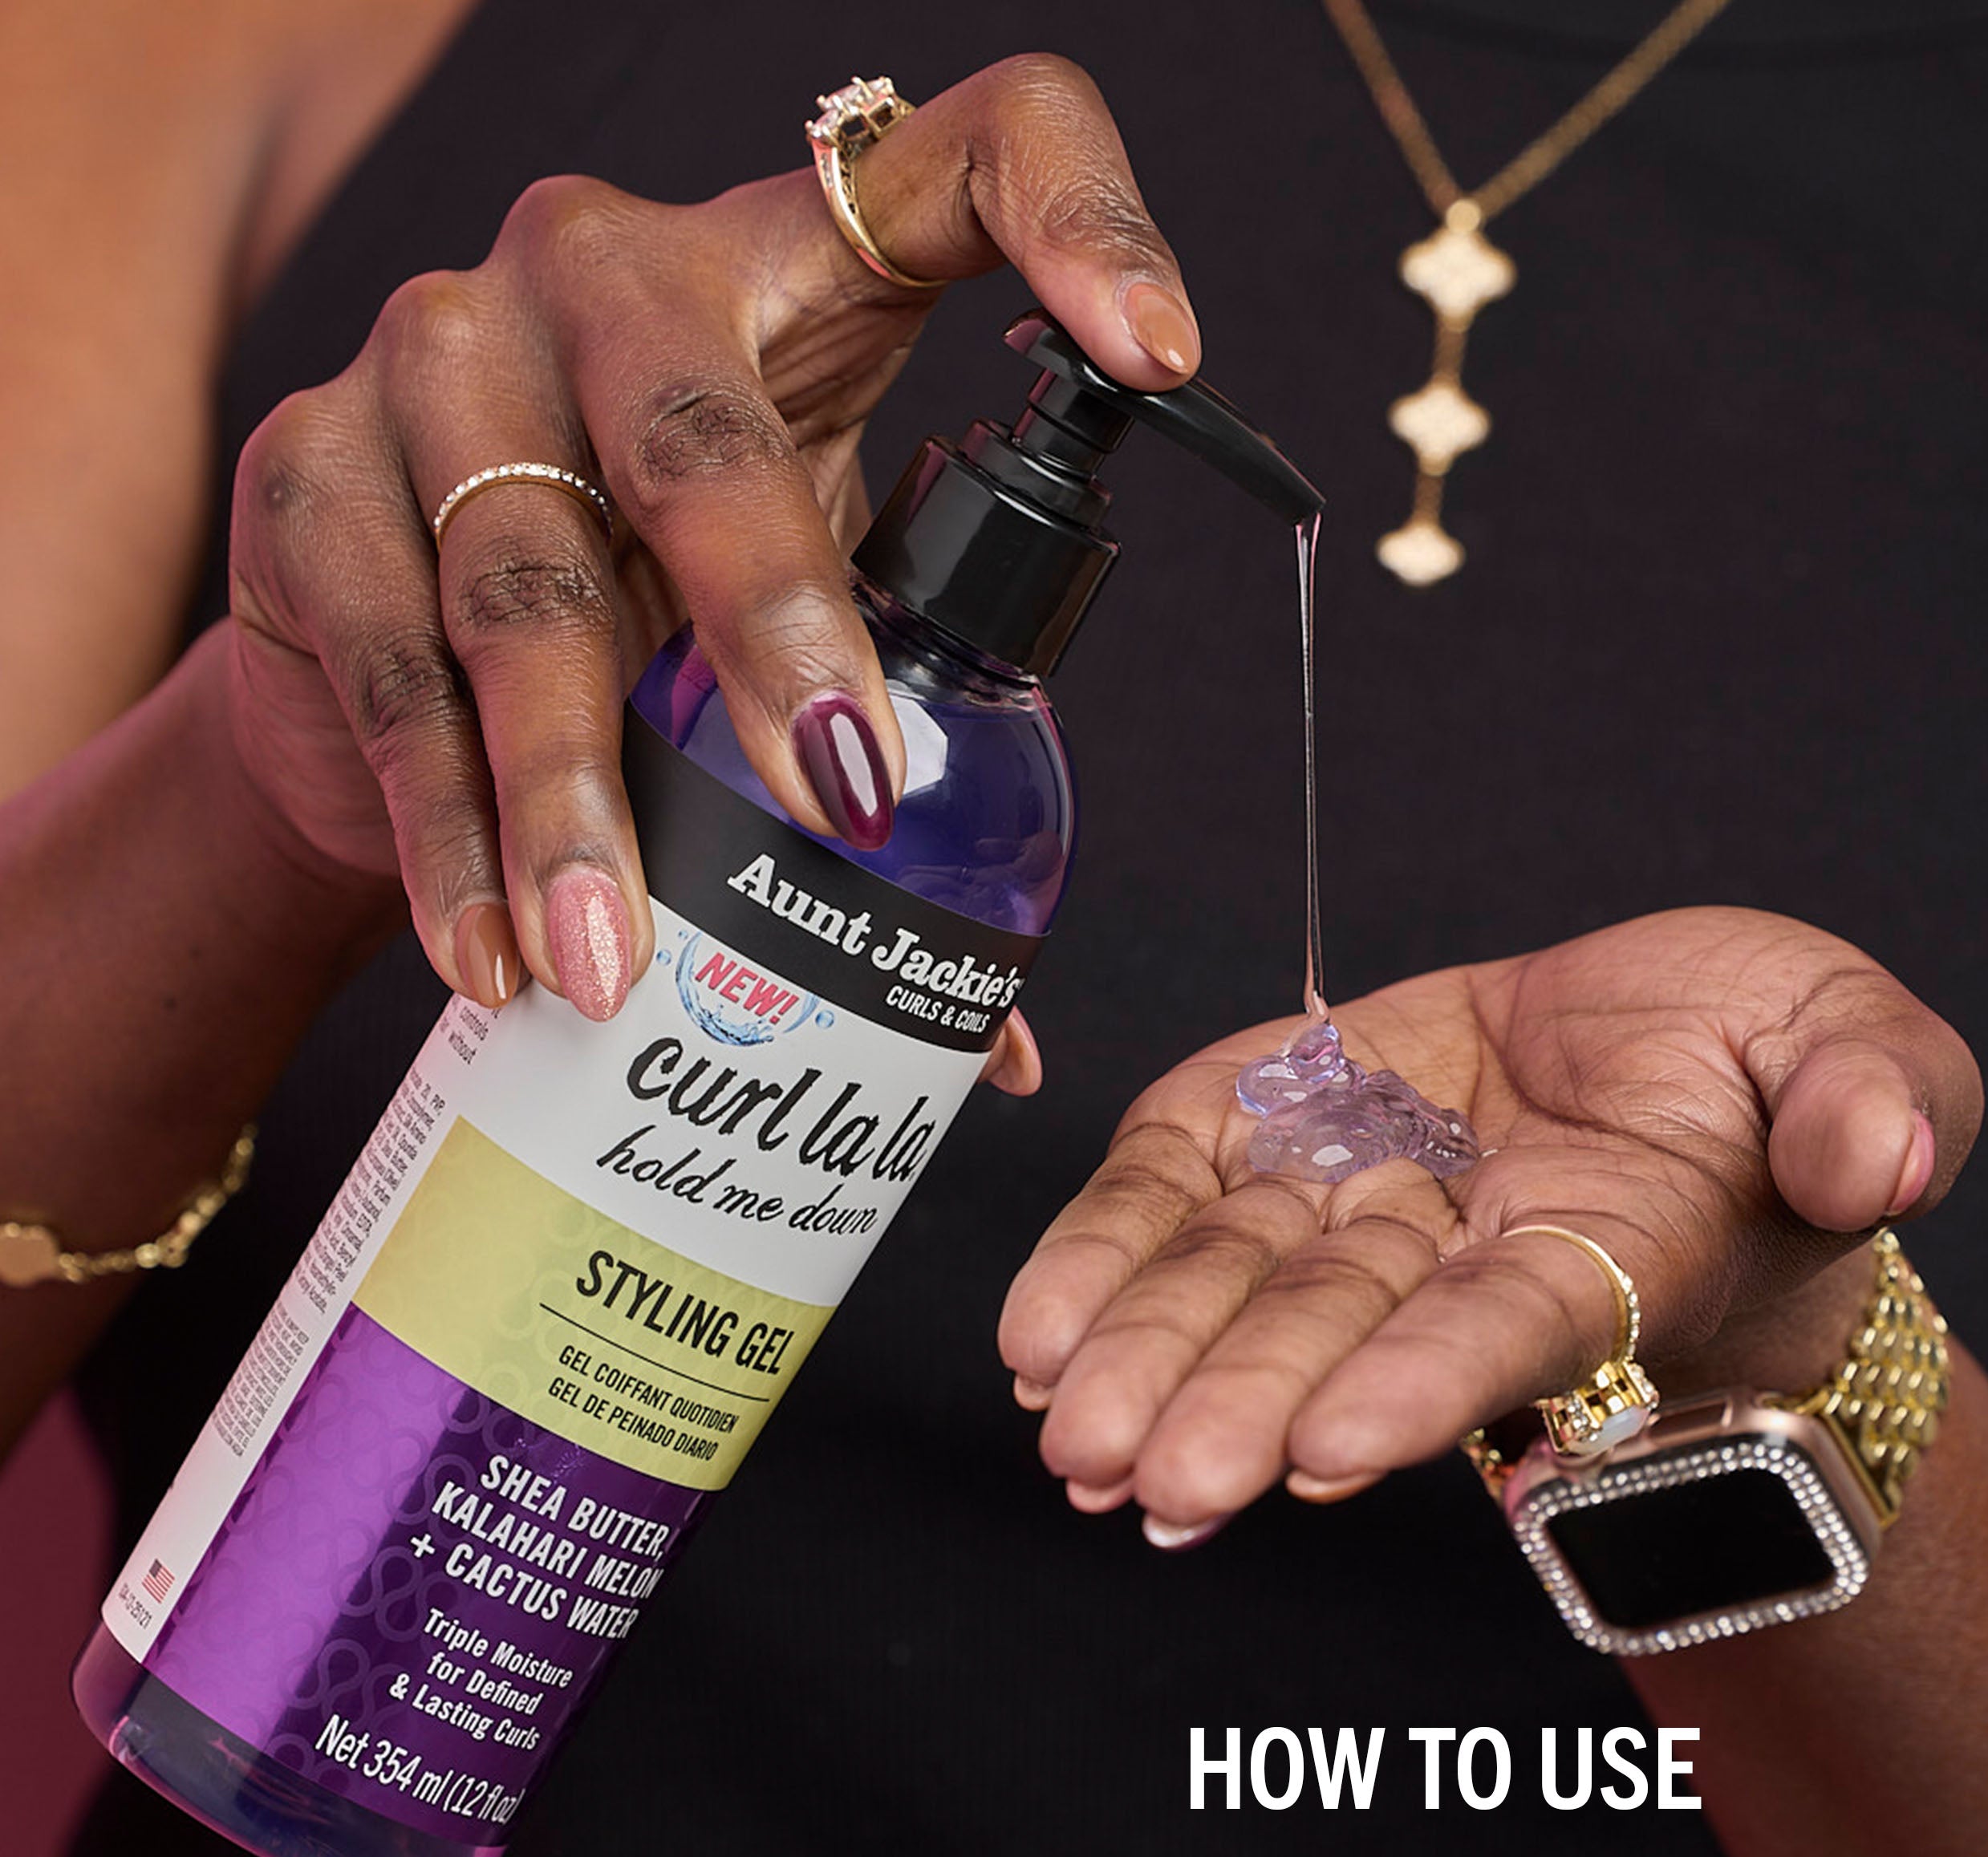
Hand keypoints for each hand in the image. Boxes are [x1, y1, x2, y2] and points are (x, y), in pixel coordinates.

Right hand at [215, 55, 1198, 1024]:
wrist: (388, 638)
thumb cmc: (645, 610)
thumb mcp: (786, 620)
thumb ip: (895, 766)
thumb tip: (996, 1038)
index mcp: (787, 275)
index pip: (954, 164)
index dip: (1073, 220)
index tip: (1159, 357)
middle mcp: (603, 274)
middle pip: (699, 429)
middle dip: (774, 626)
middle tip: (843, 802)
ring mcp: (438, 357)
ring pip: (522, 581)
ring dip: (576, 798)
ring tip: (617, 968)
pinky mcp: (304, 470)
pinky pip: (393, 674)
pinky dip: (448, 834)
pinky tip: (493, 958)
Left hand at [998, 909, 1980, 1532]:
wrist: (1662, 1063)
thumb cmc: (1773, 1081)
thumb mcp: (1872, 1052)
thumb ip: (1881, 1098)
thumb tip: (1872, 1158)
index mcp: (1611, 1249)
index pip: (1510, 1326)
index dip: (1428, 1382)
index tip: (1338, 1450)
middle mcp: (1461, 1249)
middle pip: (1344, 1333)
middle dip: (1247, 1401)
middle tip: (1156, 1480)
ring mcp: (1359, 1192)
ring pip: (1243, 1281)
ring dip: (1154, 1356)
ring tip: (1069, 1427)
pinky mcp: (1278, 1121)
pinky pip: (1181, 1188)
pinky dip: (1108, 1251)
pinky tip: (1036, 1331)